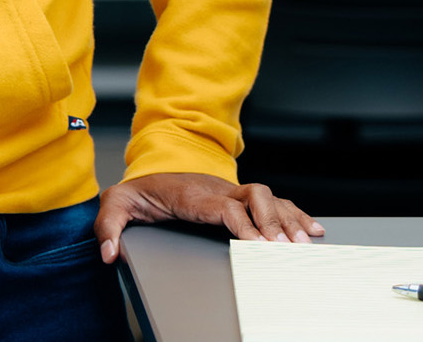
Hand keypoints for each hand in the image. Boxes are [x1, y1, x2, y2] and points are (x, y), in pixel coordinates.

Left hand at [94, 172, 323, 262]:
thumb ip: (110, 227)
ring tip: (305, 242)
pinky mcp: (241, 198)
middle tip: (286, 248)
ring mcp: (232, 192)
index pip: (225, 207)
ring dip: (289, 219)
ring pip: (269, 198)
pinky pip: (274, 202)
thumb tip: (110, 253)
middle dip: (273, 221)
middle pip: (255, 197)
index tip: (259, 245)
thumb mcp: (116, 204)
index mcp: (192, 194)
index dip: (244, 225)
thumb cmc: (140, 191)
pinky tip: (313, 229)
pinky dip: (295, 214)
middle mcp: (217, 189)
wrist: (151, 169)